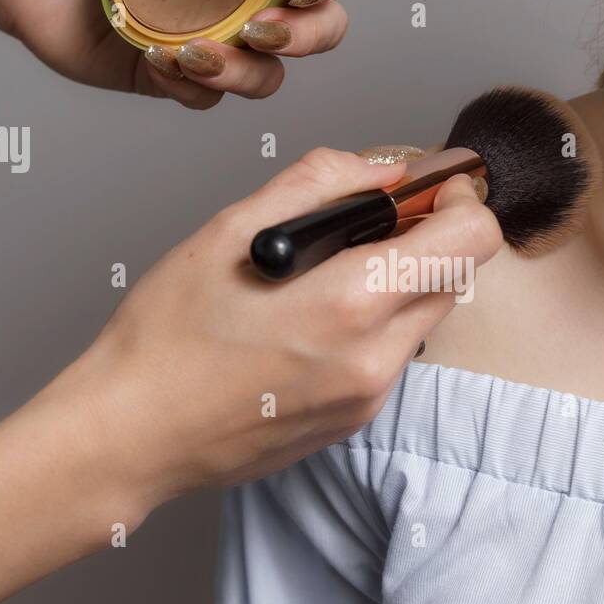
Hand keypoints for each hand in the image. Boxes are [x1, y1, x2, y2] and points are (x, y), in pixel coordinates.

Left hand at [0, 0, 351, 109]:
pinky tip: (156, 56)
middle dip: (306, 37)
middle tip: (261, 28)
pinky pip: (208, 98)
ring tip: (194, 52)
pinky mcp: (173, 75)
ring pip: (269, 76)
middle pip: (318, 28)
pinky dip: (192, 86)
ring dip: (246, 72)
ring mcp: (212, 35)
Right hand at [53, 148, 502, 516]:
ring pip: (424, 318)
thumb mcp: (230, 229)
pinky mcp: (356, 421)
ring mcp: (369, 397)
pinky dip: (372, 326)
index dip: (460, 201)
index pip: (470, 240)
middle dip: (428, 239)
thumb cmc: (166, 336)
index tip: (432, 188)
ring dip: (398, 284)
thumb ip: (319, 183)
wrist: (132, 434)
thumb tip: (383, 170)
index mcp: (349, 302)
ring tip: (325, 276)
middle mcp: (374, 357)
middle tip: (369, 223)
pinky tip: (309, 323)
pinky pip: (392, 356)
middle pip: (454, 278)